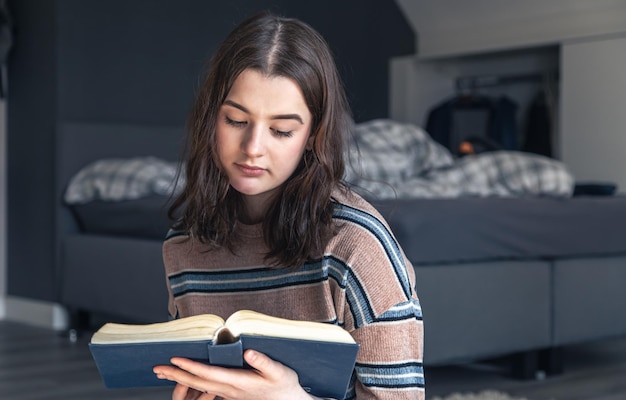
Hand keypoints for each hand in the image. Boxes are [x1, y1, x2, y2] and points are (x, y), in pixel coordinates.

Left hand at [153, 349, 315, 399]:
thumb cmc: (285, 386)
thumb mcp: (279, 372)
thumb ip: (263, 362)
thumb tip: (248, 352)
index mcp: (238, 382)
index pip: (208, 374)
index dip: (190, 366)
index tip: (175, 359)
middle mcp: (230, 390)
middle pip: (197, 382)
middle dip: (176, 375)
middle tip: (157, 368)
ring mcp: (229, 394)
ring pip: (199, 387)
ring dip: (180, 380)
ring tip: (165, 373)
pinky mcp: (231, 394)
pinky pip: (206, 389)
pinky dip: (192, 384)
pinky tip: (186, 380)